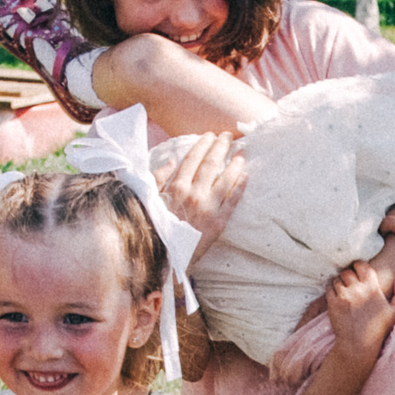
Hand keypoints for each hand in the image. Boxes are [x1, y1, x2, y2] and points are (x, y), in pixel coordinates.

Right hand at [156, 132, 246, 260]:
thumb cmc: (153, 229)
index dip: (202, 144)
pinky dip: (240, 186)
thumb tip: (170, 161)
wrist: (164, 259)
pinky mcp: (218, 223)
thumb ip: (157, 179)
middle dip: (221, 147)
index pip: (192, 159)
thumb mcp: (148, 201)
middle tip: (229, 136)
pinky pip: (233, 201)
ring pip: (226, 179)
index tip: (210, 135)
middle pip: (211, 164)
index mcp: (176, 187)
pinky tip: (246, 176)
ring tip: (242, 152)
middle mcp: (194, 194)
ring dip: (235, 163)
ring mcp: (208, 208)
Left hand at [324, 262, 394, 358]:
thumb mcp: (394, 312)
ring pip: (337, 279)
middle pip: (347, 271)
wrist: (358, 344)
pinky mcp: (333, 303)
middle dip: (348, 275)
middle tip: (350, 282)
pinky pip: (329, 288)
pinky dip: (331, 290)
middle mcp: (358, 289)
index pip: (361, 265)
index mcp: (372, 288)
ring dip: (339, 282)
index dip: (359, 266)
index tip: (358, 271)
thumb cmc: (378, 329)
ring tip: (344, 290)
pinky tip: (337, 296)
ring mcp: (344, 296)